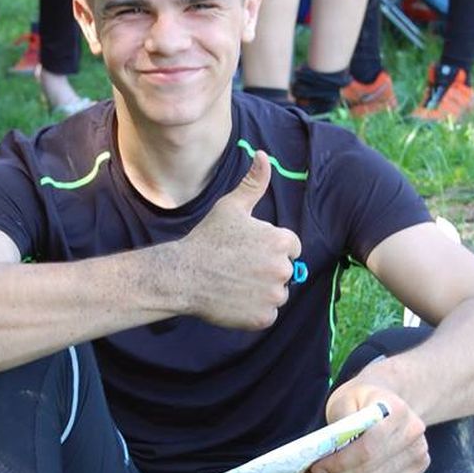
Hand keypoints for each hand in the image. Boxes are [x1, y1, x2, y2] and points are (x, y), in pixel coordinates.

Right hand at [178, 150, 301, 328]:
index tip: (247, 250)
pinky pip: (267, 315)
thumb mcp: (231, 207)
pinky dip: (254, 311)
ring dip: (262, 292)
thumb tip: (262, 155)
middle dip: (266, 270)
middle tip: (237, 267)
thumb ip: (254, 183)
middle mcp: (282, 269)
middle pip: (285, 271)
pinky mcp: (263, 317)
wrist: (183, 276)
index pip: (290, 248)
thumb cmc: (207, 239)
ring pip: (277, 294)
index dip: (269, 248)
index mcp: (280, 241)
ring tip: (235, 283)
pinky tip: (234, 300)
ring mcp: (273, 295)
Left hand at [298, 382, 429, 472]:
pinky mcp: (417, 470)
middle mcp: (414, 435)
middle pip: (369, 472)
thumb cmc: (362, 399)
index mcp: (397, 412)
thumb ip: (339, 423)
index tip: (314, 469)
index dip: (339, 464)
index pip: (367, 449)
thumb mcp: (345, 399)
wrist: (389, 400)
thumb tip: (327, 453)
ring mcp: (419, 454)